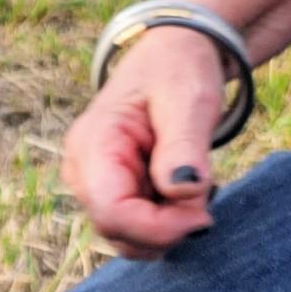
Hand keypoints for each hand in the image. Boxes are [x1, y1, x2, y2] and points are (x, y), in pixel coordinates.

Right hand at [61, 25, 224, 257]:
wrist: (174, 55)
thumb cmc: (179, 70)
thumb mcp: (188, 100)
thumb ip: (184, 146)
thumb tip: (183, 192)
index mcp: (94, 144)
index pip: (111, 212)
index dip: (158, 227)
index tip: (204, 216)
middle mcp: (83, 170)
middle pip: (117, 231)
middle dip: (166, 228)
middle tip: (207, 198)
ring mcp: (94, 183)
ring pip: (126, 236)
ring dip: (167, 226)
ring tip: (195, 187)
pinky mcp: (111, 191)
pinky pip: (136, 227)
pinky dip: (166, 221)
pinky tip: (182, 190)